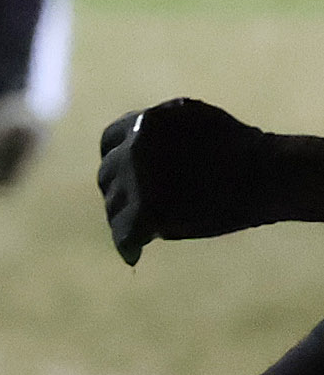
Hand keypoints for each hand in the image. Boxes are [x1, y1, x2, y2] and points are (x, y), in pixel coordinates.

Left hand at [99, 99, 322, 264]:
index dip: (116, 160)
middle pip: (108, 174)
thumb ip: (161, 132)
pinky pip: (125, 233)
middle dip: (119, 189)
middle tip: (133, 205)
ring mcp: (137, 179)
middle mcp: (134, 148)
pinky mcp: (146, 211)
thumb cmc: (240, 147)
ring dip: (123, 217)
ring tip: (136, 229)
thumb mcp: (193, 121)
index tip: (124, 174)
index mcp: (145, 123)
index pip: (111, 143)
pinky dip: (128, 245)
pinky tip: (133, 253)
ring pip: (114, 205)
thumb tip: (134, 146)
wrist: (266, 173)